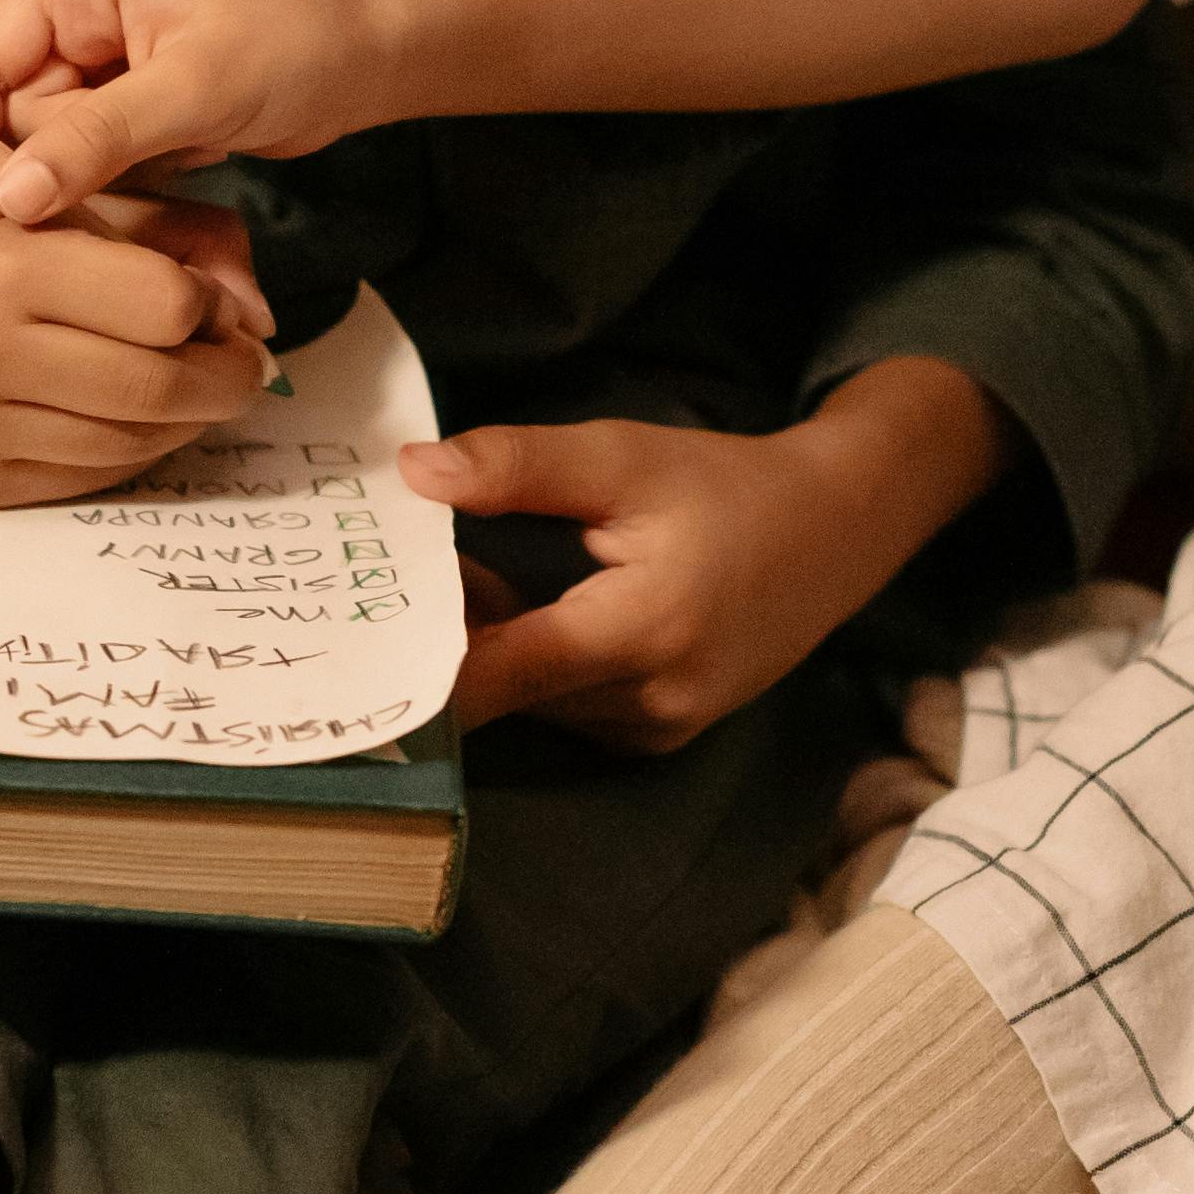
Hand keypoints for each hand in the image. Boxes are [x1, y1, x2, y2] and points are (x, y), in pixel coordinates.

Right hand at [0, 0, 408, 221]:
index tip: (5, 208)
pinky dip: (117, 185)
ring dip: (91, 181)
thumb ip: (97, 139)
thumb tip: (8, 196)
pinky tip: (172, 174)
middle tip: (124, 186)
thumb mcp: (194, 89)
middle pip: (1, 111)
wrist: (366, 55)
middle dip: (50, 163)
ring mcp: (89, 60)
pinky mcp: (118, 103)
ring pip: (42, 147)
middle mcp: (63, 11)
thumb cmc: (292, 42)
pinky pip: (83, 160)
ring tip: (166, 171)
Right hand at [0, 153, 276, 508]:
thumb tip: (256, 307)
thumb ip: (160, 231)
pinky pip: (87, 479)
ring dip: (184, 420)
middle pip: (163, 386)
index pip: (165, 304)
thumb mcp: (40, 202)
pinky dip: (128, 450)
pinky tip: (129, 417)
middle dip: (225, 377)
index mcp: (2, 266)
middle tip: (240, 362)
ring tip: (190, 385)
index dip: (210, 305)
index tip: (216, 303)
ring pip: (134, 444)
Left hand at [403, 361, 1000, 748]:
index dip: (416, 666)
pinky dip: (540, 664)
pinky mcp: (662, 737)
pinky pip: (568, 708)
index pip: (494, 678)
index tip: (355, 641)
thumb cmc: (728, 486)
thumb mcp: (622, 456)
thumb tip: (413, 473)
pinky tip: (540, 604)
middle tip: (403, 572)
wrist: (838, 532)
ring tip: (476, 573)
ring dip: (497, 649)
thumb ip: (518, 467)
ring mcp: (658, 731)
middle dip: (452, 639)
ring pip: (533, 704)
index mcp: (637, 634)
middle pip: (505, 692)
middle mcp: (646, 704)